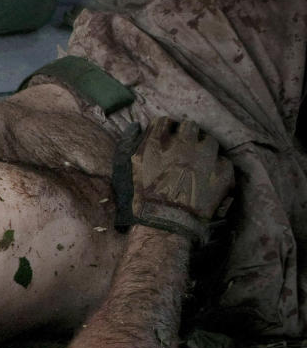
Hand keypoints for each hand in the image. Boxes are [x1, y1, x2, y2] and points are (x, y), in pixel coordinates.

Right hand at [131, 117, 232, 240]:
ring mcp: (205, 157)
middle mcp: (183, 143)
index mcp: (157, 142)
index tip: (165, 138)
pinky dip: (216, 167)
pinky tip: (208, 178)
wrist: (165, 225)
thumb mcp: (125, 169)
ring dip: (202, 148)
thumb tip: (135, 125)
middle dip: (185, 135)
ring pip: (209, 140)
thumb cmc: (140, 200)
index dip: (165, 130)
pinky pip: (223, 161)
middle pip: (189, 126)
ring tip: (197, 163)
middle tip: (182, 150)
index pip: (164, 121)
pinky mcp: (222, 172)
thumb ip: (128, 144)